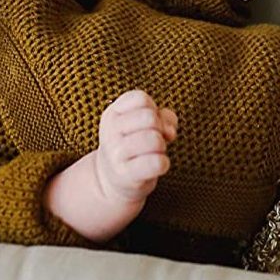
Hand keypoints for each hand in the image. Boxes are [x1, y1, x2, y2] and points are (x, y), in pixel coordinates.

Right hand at [94, 89, 176, 204]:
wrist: (110, 180)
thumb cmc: (132, 146)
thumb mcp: (141, 125)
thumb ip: (162, 117)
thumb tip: (169, 131)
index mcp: (112, 113)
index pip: (141, 99)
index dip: (153, 109)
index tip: (148, 123)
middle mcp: (110, 131)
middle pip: (150, 118)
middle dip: (159, 129)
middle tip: (153, 140)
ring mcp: (116, 153)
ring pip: (155, 139)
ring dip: (161, 146)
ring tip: (153, 152)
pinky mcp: (125, 174)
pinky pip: (157, 162)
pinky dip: (163, 163)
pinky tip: (156, 166)